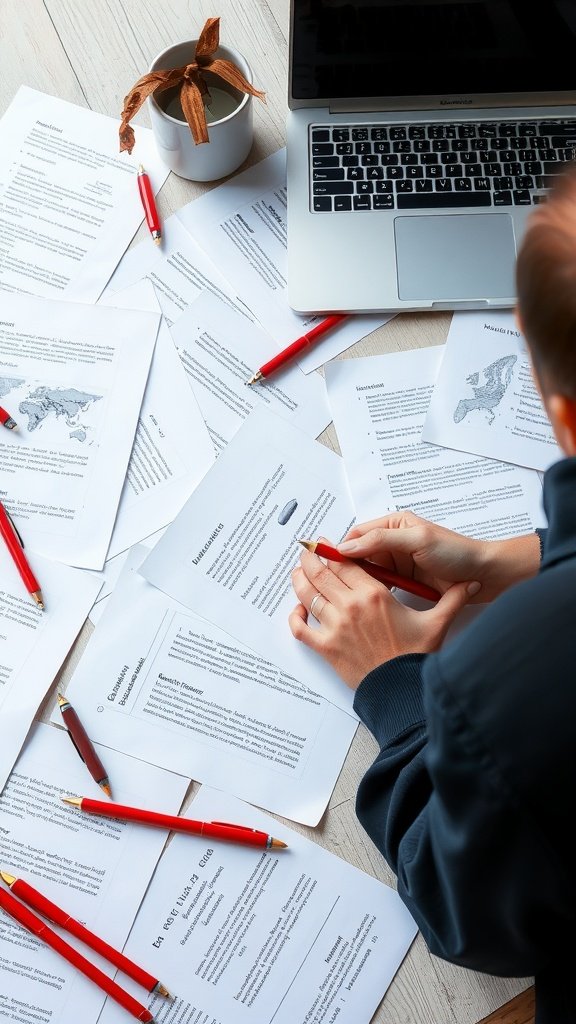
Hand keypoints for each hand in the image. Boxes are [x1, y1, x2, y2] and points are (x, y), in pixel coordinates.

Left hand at [289, 548, 476, 687]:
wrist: (401, 689)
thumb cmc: (415, 656)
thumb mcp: (437, 623)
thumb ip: (453, 599)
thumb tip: (471, 584)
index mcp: (374, 595)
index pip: (346, 563)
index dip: (333, 551)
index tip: (326, 543)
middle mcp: (350, 606)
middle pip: (321, 573)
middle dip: (310, 558)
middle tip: (306, 550)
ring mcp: (334, 626)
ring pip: (307, 595)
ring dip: (299, 580)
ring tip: (297, 571)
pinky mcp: (325, 647)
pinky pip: (300, 628)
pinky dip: (294, 617)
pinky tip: (296, 610)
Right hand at [336, 511, 540, 603]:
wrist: (486, 575)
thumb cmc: (458, 553)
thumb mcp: (418, 540)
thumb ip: (382, 541)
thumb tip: (348, 547)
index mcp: (395, 525)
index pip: (358, 535)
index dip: (341, 548)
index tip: (326, 561)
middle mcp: (394, 542)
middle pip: (359, 554)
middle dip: (345, 567)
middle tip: (330, 582)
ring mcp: (399, 563)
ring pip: (367, 572)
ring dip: (358, 582)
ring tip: (343, 594)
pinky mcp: (404, 582)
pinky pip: (380, 586)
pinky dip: (372, 592)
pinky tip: (365, 602)